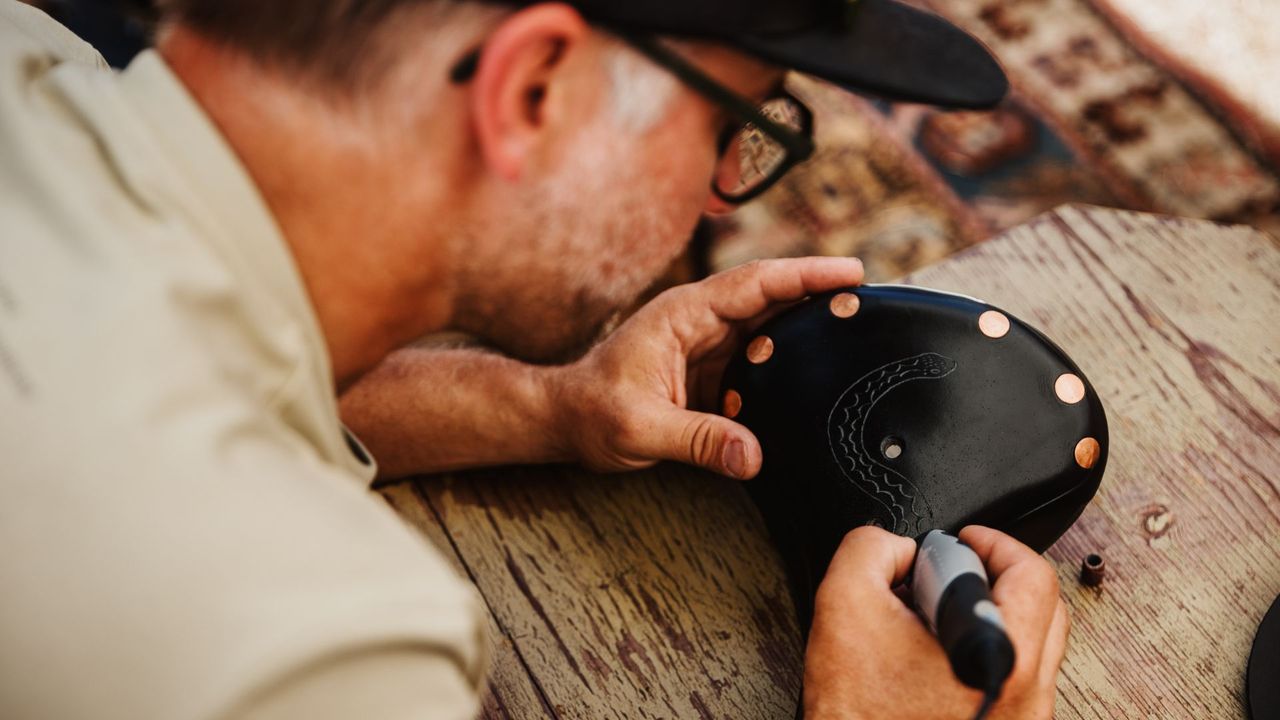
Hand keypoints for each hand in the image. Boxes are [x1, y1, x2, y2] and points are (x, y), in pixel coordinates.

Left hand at [548, 257, 862, 477]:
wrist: (566, 421)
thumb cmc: (592, 413)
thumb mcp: (640, 428)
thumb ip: (698, 440)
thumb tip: (754, 457)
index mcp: (684, 315)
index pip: (755, 284)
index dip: (805, 275)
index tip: (850, 272)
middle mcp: (702, 322)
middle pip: (773, 299)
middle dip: (822, 295)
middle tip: (873, 302)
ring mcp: (710, 345)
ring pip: (772, 328)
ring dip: (810, 329)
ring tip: (859, 334)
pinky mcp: (715, 372)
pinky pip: (762, 361)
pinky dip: (791, 363)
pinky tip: (820, 374)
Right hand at [804, 526, 1068, 719]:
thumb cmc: (854, 711)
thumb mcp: (844, 600)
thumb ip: (874, 548)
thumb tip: (902, 548)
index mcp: (1001, 654)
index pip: (1032, 575)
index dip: (993, 543)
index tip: (965, 541)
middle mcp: (1026, 694)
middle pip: (1047, 610)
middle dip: (1001, 578)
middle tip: (959, 574)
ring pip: (1036, 649)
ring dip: (997, 619)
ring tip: (943, 621)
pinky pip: (1018, 682)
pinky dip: (987, 656)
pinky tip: (940, 659)